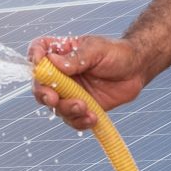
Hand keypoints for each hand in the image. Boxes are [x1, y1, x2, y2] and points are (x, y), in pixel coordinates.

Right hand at [26, 33, 152, 131]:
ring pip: (55, 106)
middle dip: (44, 94)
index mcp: (61, 53)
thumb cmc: (117, 53)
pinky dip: (79, 121)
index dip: (34, 58)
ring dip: (66, 109)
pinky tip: (93, 118)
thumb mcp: (97, 49)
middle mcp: (61, 73)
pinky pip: (72, 119)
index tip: (38, 64)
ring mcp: (70, 92)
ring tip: (85, 107)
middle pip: (40, 85)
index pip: (38, 51)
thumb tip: (53, 62)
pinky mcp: (81, 106)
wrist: (137, 70)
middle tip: (54, 99)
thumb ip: (76, 57)